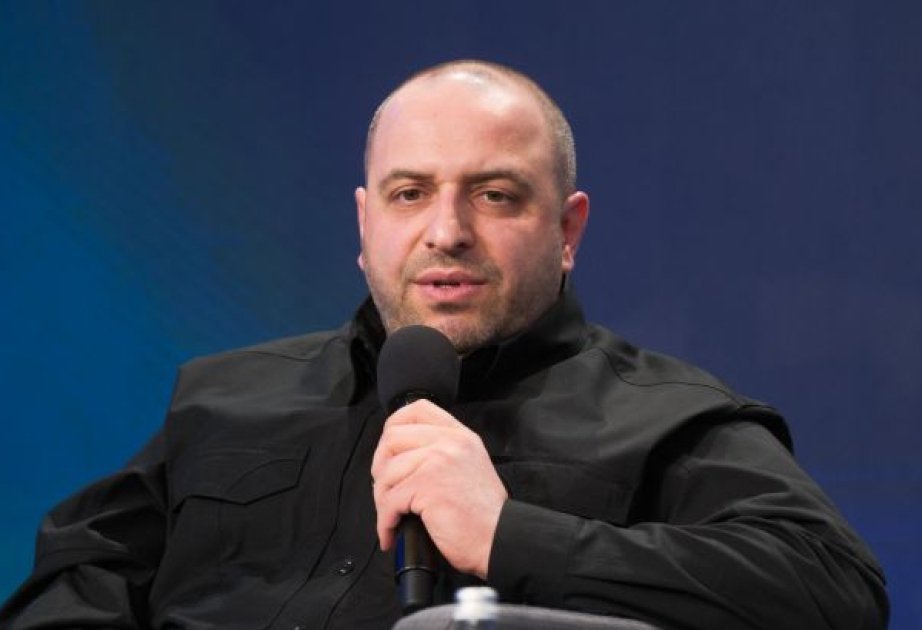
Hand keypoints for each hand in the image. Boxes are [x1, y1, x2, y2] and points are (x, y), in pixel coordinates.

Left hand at [371, 399, 507, 578]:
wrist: (499, 537)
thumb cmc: (484, 513)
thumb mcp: (470, 465)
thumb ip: (443, 452)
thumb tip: (403, 456)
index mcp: (460, 436)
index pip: (417, 410)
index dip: (393, 426)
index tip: (387, 448)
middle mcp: (450, 443)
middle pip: (392, 438)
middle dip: (380, 466)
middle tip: (385, 488)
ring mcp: (438, 462)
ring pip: (387, 471)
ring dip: (381, 498)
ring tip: (391, 515)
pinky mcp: (427, 487)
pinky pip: (389, 501)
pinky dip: (385, 521)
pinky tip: (392, 531)